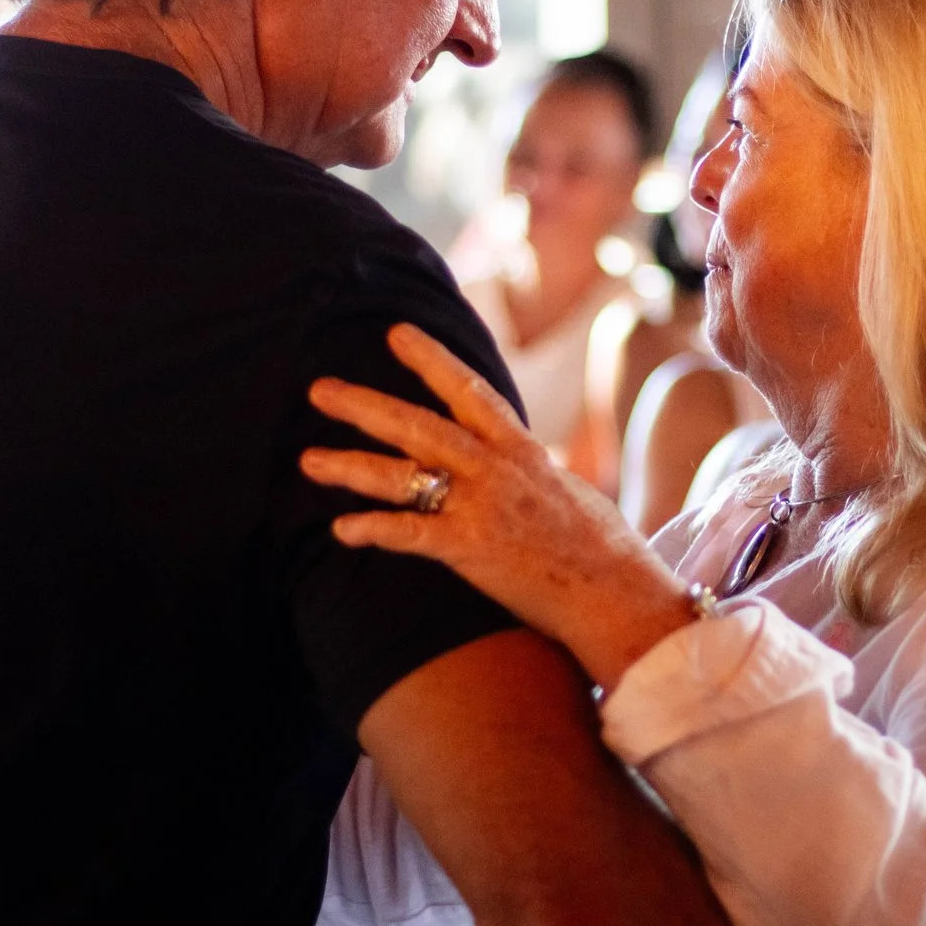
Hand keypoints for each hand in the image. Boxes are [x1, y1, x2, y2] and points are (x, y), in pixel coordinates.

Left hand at [303, 324, 698, 689]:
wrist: (617, 593)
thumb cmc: (603, 551)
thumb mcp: (569, 493)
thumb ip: (537, 474)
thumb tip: (532, 462)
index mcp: (521, 452)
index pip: (470, 391)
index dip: (431, 359)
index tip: (396, 333)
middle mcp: (496, 470)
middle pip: (419, 425)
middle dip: (366, 405)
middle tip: (319, 388)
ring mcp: (481, 508)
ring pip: (403, 475)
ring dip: (351, 466)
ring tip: (308, 461)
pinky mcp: (472, 550)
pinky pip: (410, 535)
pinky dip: (374, 530)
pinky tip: (341, 530)